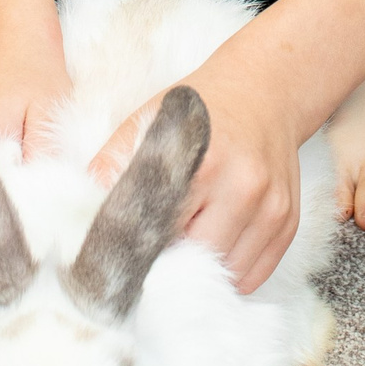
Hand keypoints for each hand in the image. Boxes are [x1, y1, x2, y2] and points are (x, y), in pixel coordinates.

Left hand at [91, 41, 303, 297]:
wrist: (267, 89)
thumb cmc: (201, 107)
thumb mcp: (149, 120)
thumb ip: (112, 164)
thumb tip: (76, 213)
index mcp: (201, 163)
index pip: (160, 234)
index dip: (136, 257)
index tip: (117, 269)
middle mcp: (243, 188)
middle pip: (195, 262)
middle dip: (167, 269)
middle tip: (146, 267)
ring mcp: (271, 209)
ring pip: (226, 276)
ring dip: (200, 274)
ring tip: (181, 253)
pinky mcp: (288, 223)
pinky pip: (254, 276)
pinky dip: (229, 273)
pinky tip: (212, 250)